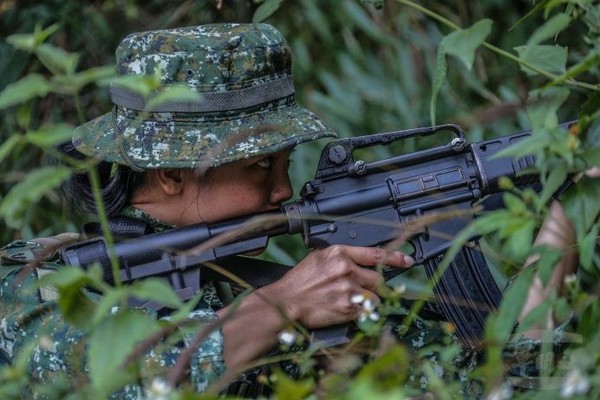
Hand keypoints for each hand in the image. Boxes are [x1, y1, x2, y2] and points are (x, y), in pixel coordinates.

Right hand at [261, 245, 414, 328]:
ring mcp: (348, 289)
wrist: (286, 302)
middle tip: (360, 290)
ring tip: (349, 302)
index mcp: (339, 253)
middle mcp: (347, 269)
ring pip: (374, 296)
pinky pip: (365, 311)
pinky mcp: (348, 308)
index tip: (407, 259)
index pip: (375, 253)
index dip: (395, 257)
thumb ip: (340, 258)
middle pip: (378, 278)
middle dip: (373, 286)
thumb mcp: (318, 258)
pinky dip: (360, 313)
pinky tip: (345, 310)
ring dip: (367, 301)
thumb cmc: (298, 282)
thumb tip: (357, 262)